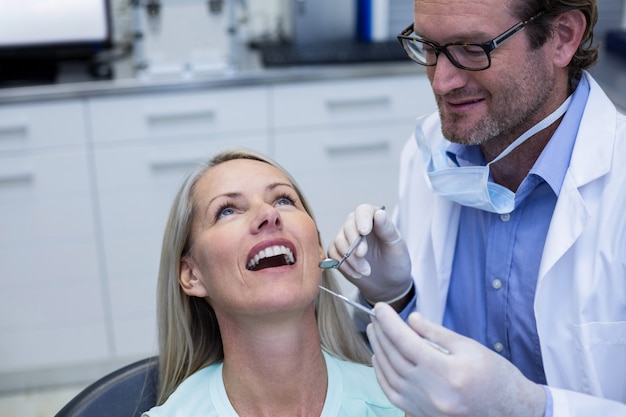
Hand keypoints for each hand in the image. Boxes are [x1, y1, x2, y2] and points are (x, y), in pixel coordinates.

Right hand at [327, 204, 411, 303]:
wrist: (388, 283)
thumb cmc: (395, 262)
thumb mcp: (396, 246)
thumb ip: (387, 229)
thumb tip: (379, 214)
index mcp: (374, 219)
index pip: (363, 211)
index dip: (362, 219)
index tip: (364, 231)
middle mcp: (357, 225)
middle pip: (348, 226)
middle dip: (355, 243)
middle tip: (363, 255)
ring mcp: (346, 238)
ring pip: (339, 241)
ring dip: (351, 259)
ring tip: (365, 271)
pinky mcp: (338, 252)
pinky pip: (333, 254)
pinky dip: (344, 265)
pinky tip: (357, 273)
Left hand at [366, 303, 545, 416]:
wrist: (510, 411)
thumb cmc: (495, 376)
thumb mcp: (470, 347)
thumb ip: (437, 333)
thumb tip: (411, 320)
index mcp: (449, 372)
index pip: (408, 343)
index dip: (390, 323)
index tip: (381, 307)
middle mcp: (435, 392)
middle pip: (396, 358)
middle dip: (382, 334)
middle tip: (375, 316)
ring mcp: (426, 406)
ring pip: (390, 375)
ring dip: (378, 351)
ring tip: (374, 333)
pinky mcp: (422, 414)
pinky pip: (393, 394)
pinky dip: (381, 375)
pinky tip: (378, 359)